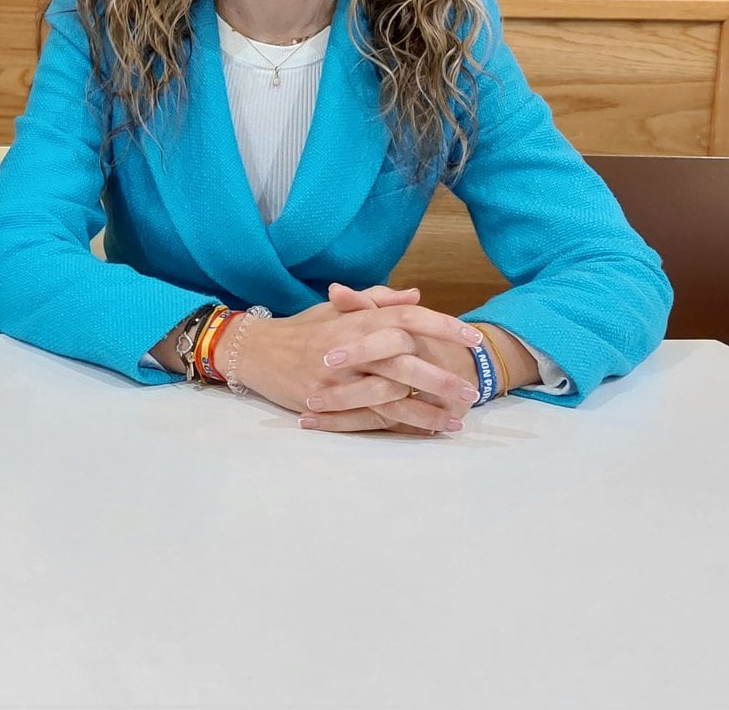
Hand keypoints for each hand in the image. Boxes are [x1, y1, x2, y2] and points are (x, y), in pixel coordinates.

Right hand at [234, 283, 480, 433]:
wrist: (255, 350)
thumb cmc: (301, 329)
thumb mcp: (336, 307)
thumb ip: (377, 301)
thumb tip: (416, 296)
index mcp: (358, 320)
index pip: (407, 318)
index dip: (442, 326)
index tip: (473, 337)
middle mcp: (351, 346)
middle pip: (404, 361)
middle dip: (440, 377)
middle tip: (472, 390)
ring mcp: (339, 377)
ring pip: (391, 395)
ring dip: (426, 410)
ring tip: (456, 420)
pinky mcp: (328, 401)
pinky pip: (370, 416)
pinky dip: (399, 425)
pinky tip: (426, 431)